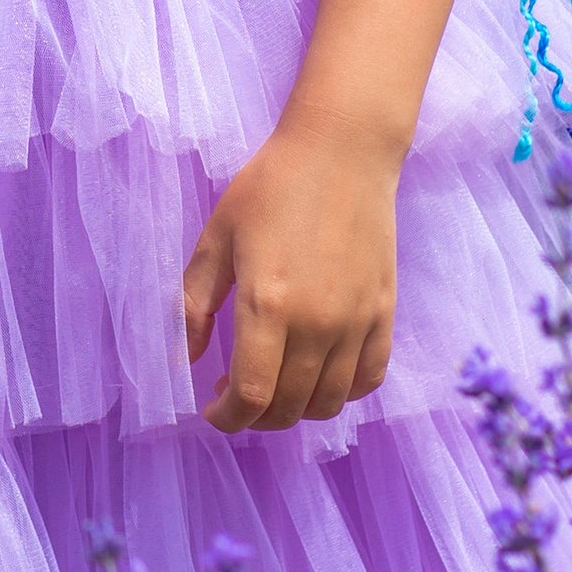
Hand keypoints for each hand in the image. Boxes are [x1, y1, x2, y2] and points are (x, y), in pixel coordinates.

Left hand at [181, 123, 399, 435]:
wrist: (341, 152)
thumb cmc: (270, 187)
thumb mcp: (216, 239)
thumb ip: (193, 305)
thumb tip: (187, 361)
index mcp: (268, 306)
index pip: (251, 398)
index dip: (227, 419)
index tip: (211, 411)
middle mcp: (318, 324)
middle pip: (289, 408)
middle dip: (256, 417)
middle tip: (235, 395)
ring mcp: (357, 322)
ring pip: (330, 402)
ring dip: (296, 408)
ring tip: (275, 385)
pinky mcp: (384, 313)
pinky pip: (369, 379)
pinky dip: (343, 391)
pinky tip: (319, 373)